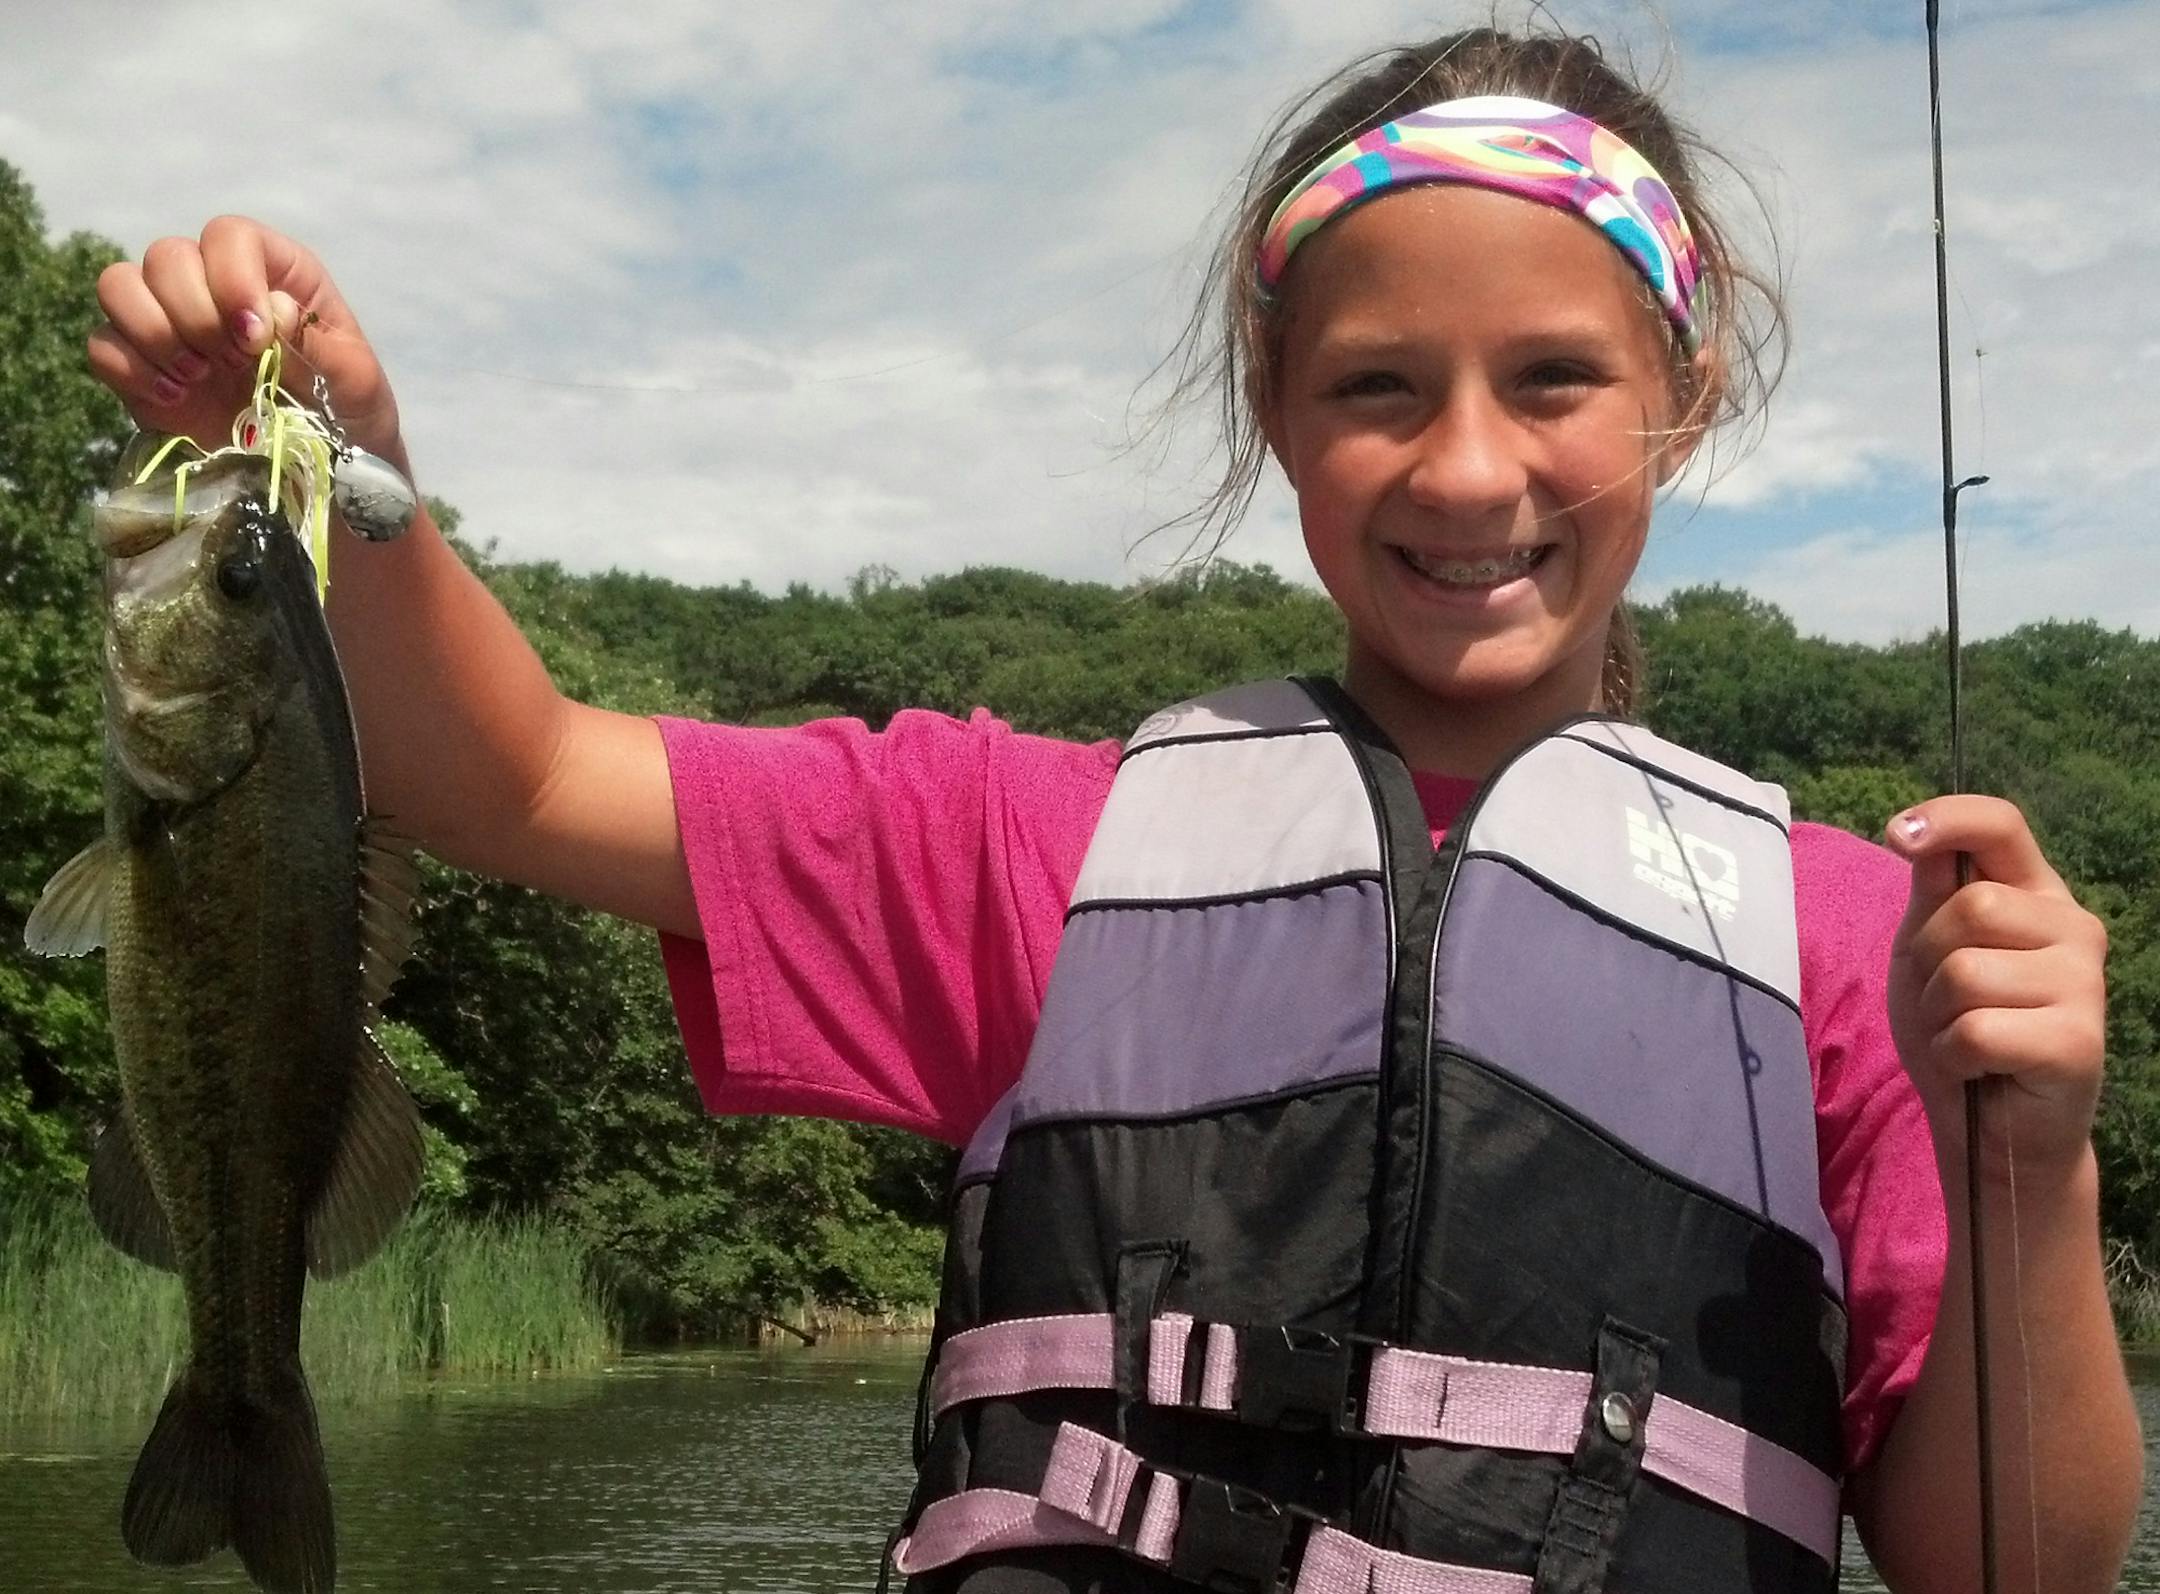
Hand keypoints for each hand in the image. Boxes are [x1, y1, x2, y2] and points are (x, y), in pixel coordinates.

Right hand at [86, 216, 401, 460]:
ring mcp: (172, 322)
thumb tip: (272, 310)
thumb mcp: (355, 379)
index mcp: (274, 272)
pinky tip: (175, 399)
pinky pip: (103, 344)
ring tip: (198, 377)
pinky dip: (131, 369)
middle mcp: (214, 284)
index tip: (254, 335)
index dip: (232, 277)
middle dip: (195, 314)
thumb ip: (317, 341)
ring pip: (119, 285)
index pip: (229, 235)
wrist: (320, 471)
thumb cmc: (346, 411)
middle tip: (231, 364)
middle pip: (166, 256)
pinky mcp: (141, 365)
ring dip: (154, 333)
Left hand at [1885, 794, 2108, 1180]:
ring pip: (1966, 971)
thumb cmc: (1958, 1030)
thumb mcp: (1928, 949)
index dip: (1948, 818)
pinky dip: (1954, 1054)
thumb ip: (1933, 892)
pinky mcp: (2079, 1042)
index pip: (2001, 825)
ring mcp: (2085, 984)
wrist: (1991, 1128)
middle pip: (1971, 906)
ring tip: (1965, 1036)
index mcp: (2036, 894)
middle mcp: (2074, 928)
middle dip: (1929, 958)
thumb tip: (1916, 831)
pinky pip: (1975, 1030)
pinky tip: (1979, 1067)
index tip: (1897, 834)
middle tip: (1946, 1001)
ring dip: (1939, 1013)